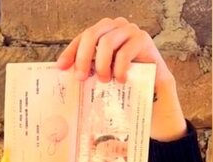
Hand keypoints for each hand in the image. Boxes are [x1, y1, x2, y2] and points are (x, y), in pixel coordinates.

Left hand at [56, 17, 187, 140]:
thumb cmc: (123, 76)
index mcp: (103, 30)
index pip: (82, 37)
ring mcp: (130, 30)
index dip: (70, 52)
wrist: (151, 84)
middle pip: (92, 34)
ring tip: (104, 80)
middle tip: (81, 77)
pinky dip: (118, 69)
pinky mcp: (142, 38)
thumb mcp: (102, 70)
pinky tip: (120, 80)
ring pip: (106, 42)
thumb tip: (64, 73)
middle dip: (83, 57)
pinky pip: (124, 52)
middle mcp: (115, 26)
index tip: (61, 67)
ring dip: (102, 64)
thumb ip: (88, 66)